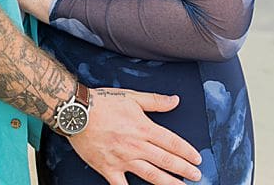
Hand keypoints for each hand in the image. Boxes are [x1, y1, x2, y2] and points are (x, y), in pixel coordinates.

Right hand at [68, 88, 202, 184]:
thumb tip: (175, 100)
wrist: (77, 112)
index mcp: (144, 128)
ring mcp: (123, 159)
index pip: (172, 143)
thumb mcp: (132, 97)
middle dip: (184, 170)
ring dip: (169, 183)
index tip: (197, 159)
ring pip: (151, 175)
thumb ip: (155, 101)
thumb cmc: (102, 103)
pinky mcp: (109, 168)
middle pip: (166, 160)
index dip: (187, 152)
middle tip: (196, 176)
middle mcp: (136, 146)